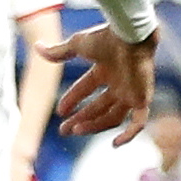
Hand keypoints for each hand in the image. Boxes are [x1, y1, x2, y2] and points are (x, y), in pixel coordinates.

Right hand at [51, 23, 156, 137]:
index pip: (87, 88)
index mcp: (106, 68)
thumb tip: (37, 47)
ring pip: (113, 116)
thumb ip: (59, 52)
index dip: (72, 99)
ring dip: (95, 125)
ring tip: (76, 130)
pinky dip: (129, 134)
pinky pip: (138, 122)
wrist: (129, 35)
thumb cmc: (106, 37)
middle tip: (64, 130)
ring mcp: (132, 91)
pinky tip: (116, 144)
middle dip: (82, 118)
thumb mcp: (77, 45)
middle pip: (99, 106)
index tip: (60, 111)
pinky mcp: (142, 98)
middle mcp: (119, 81)